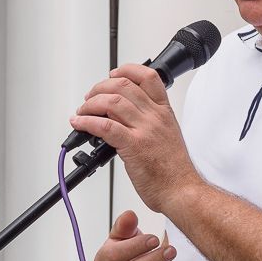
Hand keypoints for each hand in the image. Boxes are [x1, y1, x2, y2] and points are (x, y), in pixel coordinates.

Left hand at [70, 64, 202, 211]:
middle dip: (100, 88)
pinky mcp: (133, 146)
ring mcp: (145, 130)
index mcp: (164, 112)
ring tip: (82, 112)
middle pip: (123, 85)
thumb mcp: (167, 134)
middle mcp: (155, 116)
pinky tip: (80, 124)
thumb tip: (121, 115)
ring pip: (112, 102)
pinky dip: (87, 122)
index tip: (112, 74)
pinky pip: (104, 126)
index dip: (126, 70)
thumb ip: (148, 121)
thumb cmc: (174, 169)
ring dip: (90, 104)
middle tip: (90, 98)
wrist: (181, 190)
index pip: (148, 76)